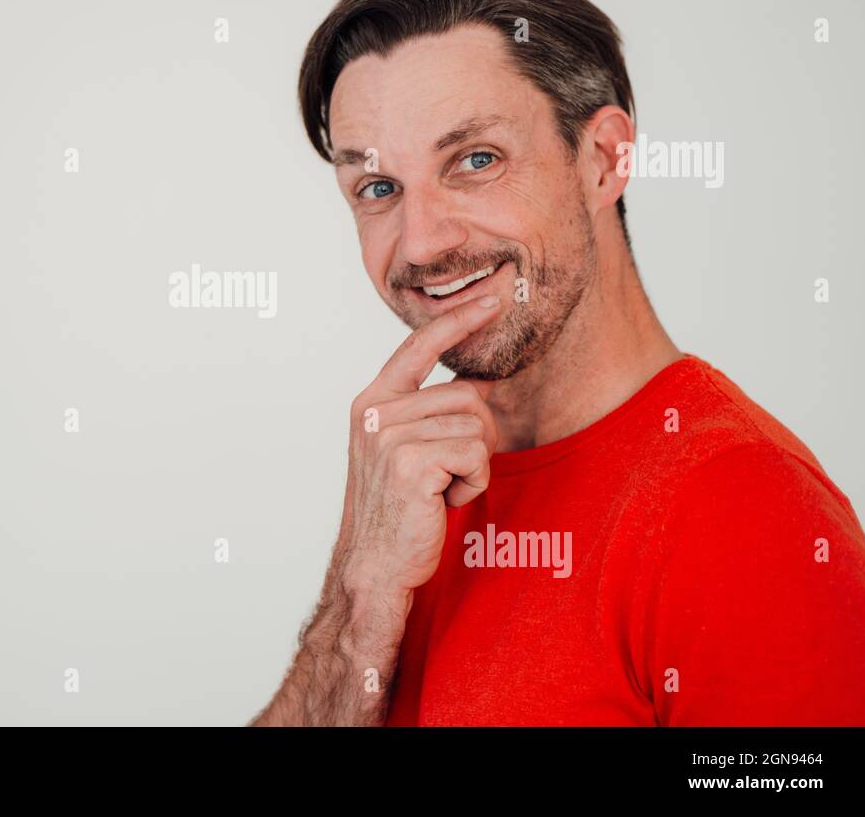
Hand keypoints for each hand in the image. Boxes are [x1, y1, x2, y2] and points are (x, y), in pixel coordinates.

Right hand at [336, 294, 500, 597]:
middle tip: (446, 475)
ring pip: (476, 424)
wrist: (375, 567)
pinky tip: (443, 501)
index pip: (418, 347)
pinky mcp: (409, 462)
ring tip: (439, 490)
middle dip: (476, 437)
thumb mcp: (407, 450)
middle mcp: (375, 412)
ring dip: (473, 464)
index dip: (458, 321)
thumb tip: (481, 383)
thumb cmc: (399, 511)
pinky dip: (473, 482)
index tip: (492, 298)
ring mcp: (389, 436)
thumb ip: (431, 411)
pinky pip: (476, 453)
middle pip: (468, 394)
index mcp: (372, 402)